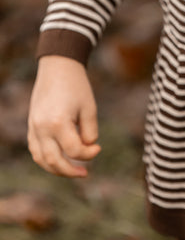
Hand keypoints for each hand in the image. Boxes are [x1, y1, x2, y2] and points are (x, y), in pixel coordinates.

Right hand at [28, 55, 100, 177]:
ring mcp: (33, 127)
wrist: (58, 66)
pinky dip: (46, 159)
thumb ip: (89, 131)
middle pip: (54, 161)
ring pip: (41, 159)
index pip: (73, 150)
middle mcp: (42, 128)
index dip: (88, 154)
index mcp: (58, 122)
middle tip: (85, 173)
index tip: (98, 148)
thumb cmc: (76, 85)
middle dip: (70, 171)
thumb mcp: (89, 107)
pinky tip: (59, 160)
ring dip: (56, 169)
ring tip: (72, 170)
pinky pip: (35, 150)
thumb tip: (87, 148)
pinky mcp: (31, 125)